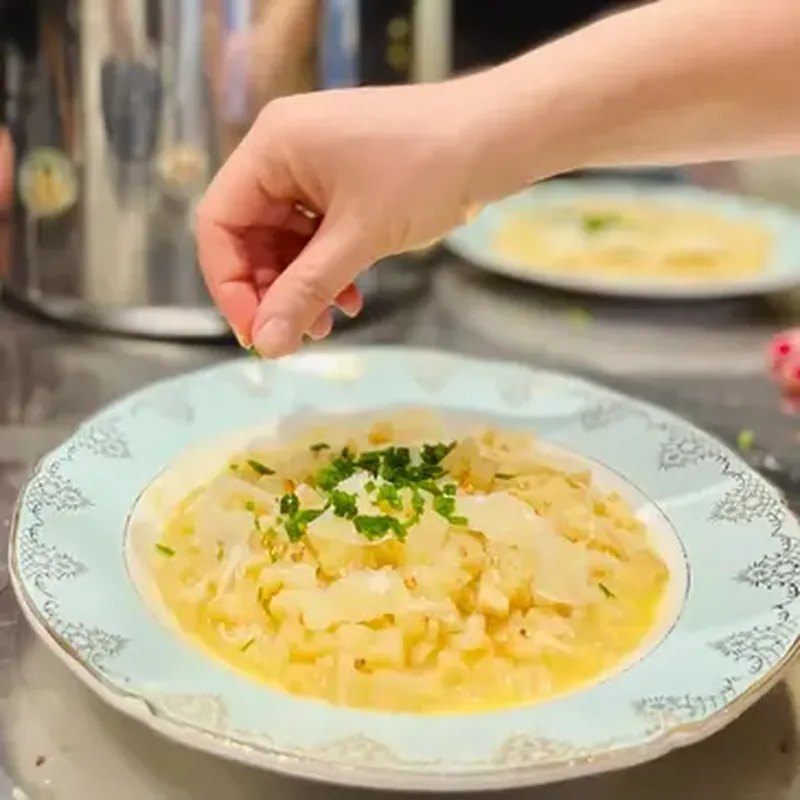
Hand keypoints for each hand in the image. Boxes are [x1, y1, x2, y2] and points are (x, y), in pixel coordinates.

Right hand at [195, 81, 480, 356]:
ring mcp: (314, 167)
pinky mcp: (342, 183)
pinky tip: (350, 298)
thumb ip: (306, 291)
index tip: (255, 333)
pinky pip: (316, 235)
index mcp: (271, 147)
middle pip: (250, 236)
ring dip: (302, 287)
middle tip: (295, 335)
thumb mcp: (358, 238)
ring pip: (285, 242)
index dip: (229, 284)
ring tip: (328, 324)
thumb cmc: (426, 172)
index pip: (218, 222)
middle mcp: (283, 153)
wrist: (496, 138)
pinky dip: (327, 270)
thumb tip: (265, 345)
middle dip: (272, 291)